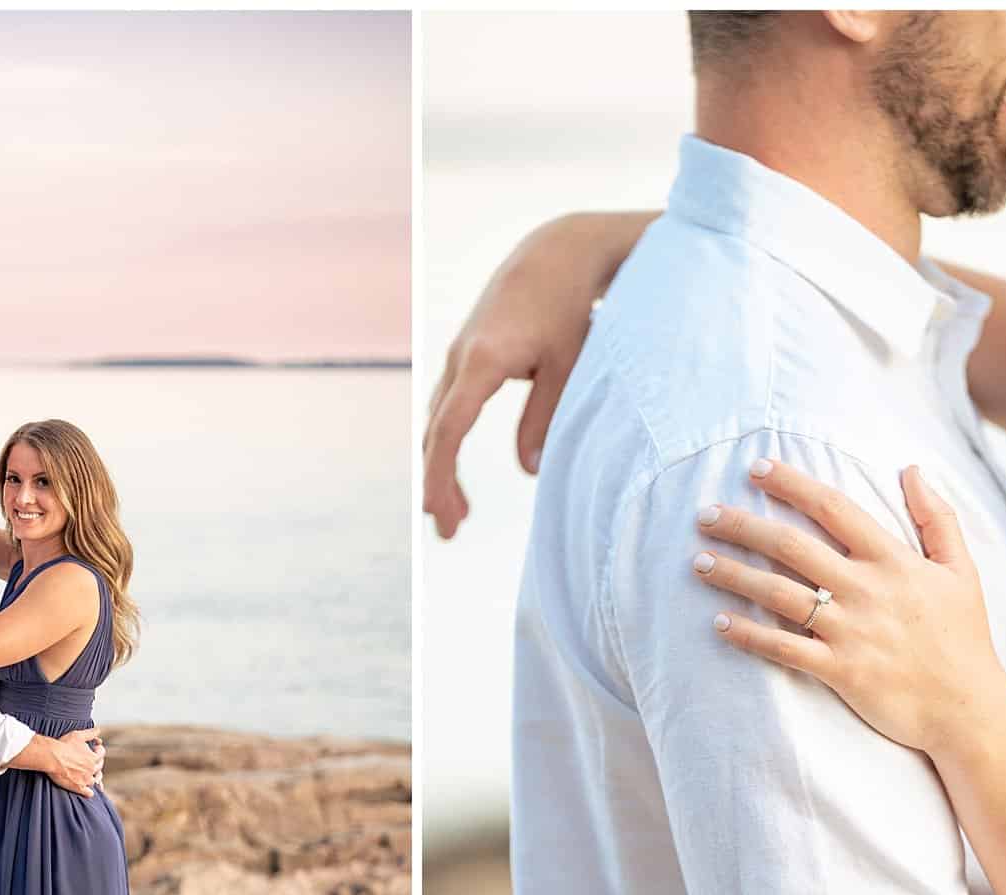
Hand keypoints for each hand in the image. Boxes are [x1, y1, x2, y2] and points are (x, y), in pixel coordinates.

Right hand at [44, 729, 105, 797]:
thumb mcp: (78, 735)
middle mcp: (92, 769)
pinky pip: (88, 793)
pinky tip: (89, 792)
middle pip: (99, 767)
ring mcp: (85, 779)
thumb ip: (90, 733)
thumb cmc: (63, 745)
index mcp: (93, 757)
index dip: (98, 750)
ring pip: (94, 780)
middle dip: (96, 763)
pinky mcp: (78, 787)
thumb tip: (98, 730)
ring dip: (93, 777)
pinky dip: (89, 792)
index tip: (95, 748)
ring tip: (90, 775)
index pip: (101, 753)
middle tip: (91, 761)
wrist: (51, 757)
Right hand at [424, 213, 645, 538]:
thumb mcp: (568, 367)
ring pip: (438, 420)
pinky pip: (448, 406)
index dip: (441, 476)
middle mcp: (461, 357)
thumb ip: (545, 420)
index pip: (449, 431)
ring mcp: (459, 354)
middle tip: (449, 532)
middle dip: (439, 484)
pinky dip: (447, 441)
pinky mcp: (467, 353)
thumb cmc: (570, 306)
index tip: (440, 515)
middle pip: (436, 432)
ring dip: (441, 465)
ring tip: (455, 511)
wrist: (557, 251)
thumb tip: (529, 471)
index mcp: (482, 361)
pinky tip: (454, 467)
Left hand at [691, 459, 1005, 753]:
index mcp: (893, 560)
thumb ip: (937, 518)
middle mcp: (866, 590)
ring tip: (697, 562)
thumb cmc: (963, 638)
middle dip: (743, 526)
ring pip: (778, 594)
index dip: (791, 485)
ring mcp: (851, 631)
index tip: (756, 469)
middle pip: (792, 546)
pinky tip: (717, 622)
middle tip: (704, 514)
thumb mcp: (961, 570)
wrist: (968, 710)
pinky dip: (748, 635)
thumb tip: (913, 469)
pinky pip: (783, 648)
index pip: (833, 508)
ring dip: (733, 575)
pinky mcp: (840, 671)